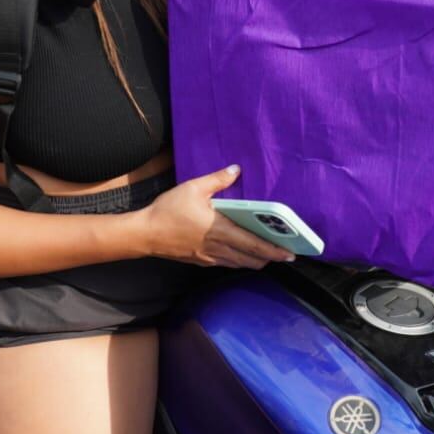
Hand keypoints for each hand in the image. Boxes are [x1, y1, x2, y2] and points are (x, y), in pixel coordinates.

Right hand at [139, 165, 294, 268]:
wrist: (145, 234)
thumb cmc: (168, 210)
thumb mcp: (193, 188)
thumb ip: (218, 179)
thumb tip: (236, 170)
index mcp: (220, 229)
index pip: (253, 244)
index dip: (273, 250)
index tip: (289, 253)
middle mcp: (218, 247)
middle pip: (251, 259)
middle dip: (270, 258)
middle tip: (286, 255)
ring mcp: (209, 257)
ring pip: (240, 264)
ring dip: (256, 260)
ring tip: (269, 254)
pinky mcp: (201, 261)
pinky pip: (226, 264)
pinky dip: (240, 261)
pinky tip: (243, 255)